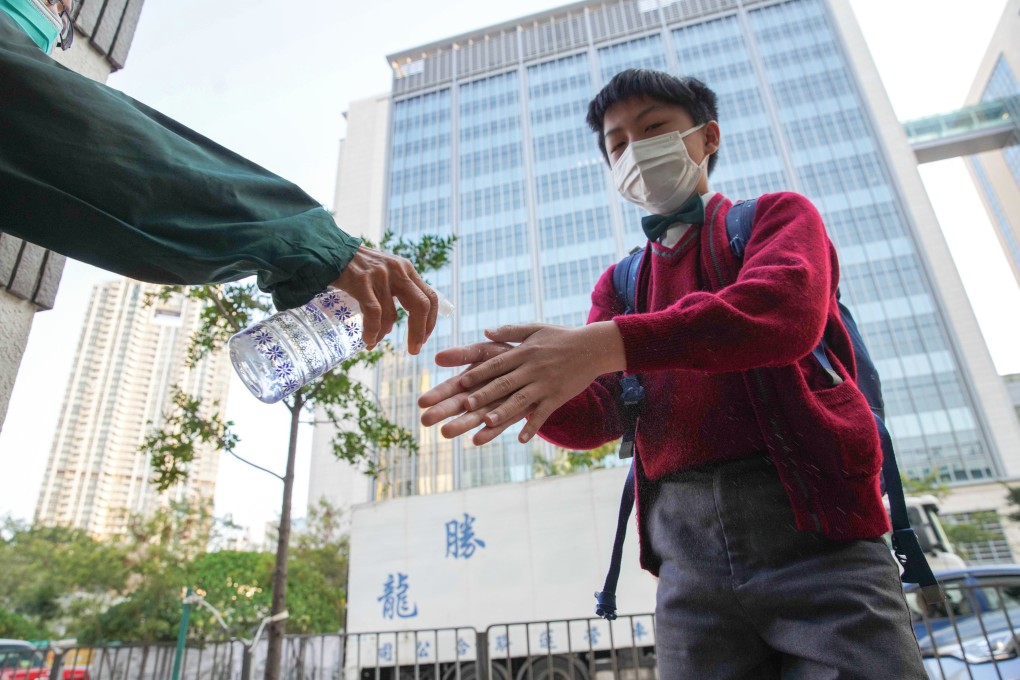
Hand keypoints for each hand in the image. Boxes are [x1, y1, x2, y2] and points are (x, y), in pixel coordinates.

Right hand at [331, 246, 438, 353]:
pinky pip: (373, 313)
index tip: (424, 338)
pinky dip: (372, 330)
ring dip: (383, 333)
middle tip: (413, 350)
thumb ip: (395, 293)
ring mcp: (380, 276)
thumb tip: (394, 327)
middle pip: (420, 306)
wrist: (330, 251)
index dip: (430, 321)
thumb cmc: (358, 267)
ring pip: (391, 314)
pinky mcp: (361, 281)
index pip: (431, 297)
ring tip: (373, 342)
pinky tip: (368, 340)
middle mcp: (398, 271)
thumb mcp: (385, 272)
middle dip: (419, 331)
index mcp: (407, 270)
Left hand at [418, 322, 624, 444]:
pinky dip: (533, 426)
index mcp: (523, 352)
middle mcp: (532, 368)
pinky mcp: (558, 396)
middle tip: (466, 405)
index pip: (495, 364)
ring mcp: (545, 384)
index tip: (460, 382)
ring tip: (488, 423)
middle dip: (485, 394)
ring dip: (504, 412)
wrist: (593, 346)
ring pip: (521, 400)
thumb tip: (485, 332)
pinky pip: (543, 414)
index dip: (478, 373)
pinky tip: (522, 440)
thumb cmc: (561, 337)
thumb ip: (509, 332)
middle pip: (504, 383)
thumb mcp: (534, 329)